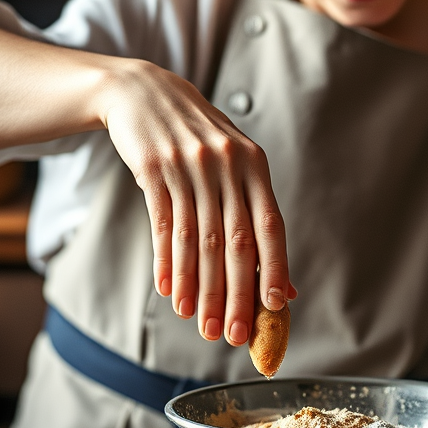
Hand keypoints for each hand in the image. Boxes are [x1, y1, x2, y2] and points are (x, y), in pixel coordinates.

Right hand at [99, 58, 294, 345]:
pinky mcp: (154, 169)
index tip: (276, 307)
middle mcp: (226, 165)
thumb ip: (257, 217)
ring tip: (198, 323)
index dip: (274, 268)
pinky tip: (170, 291)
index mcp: (253, 165)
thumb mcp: (234, 164)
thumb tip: (284, 286)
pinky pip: (164, 225)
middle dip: (235, 294)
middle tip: (233, 334)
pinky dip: (168, 263)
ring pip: (198, 240)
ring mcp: (189, 166)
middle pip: (234, 242)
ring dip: (199, 288)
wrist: (144, 93)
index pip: (270, 226)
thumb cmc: (197, 139)